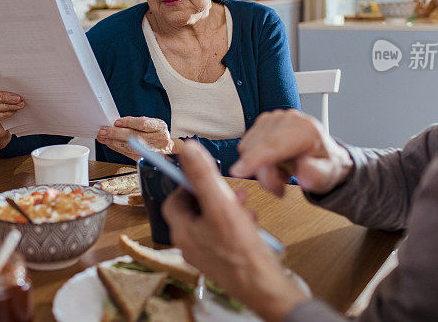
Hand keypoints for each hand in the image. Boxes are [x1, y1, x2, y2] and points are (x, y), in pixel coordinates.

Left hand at [97, 116, 182, 159]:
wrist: (166, 146)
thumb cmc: (157, 132)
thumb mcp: (152, 122)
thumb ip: (137, 122)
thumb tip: (118, 123)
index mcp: (159, 127)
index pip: (143, 124)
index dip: (129, 122)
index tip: (116, 122)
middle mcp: (156, 140)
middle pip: (134, 137)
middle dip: (116, 134)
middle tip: (103, 131)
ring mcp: (150, 152)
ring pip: (129, 147)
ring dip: (113, 142)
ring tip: (103, 137)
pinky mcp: (144, 159)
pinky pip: (127, 154)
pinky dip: (117, 148)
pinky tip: (110, 143)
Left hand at [162, 142, 309, 321]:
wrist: (264, 287)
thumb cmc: (241, 251)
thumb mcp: (221, 204)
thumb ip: (203, 176)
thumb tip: (187, 149)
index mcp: (182, 231)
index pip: (173, 201)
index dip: (187, 184)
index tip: (202, 175)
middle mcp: (190, 245)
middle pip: (194, 210)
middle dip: (213, 194)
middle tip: (229, 189)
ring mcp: (207, 254)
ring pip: (212, 221)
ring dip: (227, 207)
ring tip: (244, 204)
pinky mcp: (223, 261)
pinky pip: (225, 235)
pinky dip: (237, 223)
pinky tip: (251, 222)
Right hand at [230, 109, 352, 195]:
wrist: (322, 156)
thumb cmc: (324, 165)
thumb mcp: (328, 176)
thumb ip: (318, 174)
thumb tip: (305, 169)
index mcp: (305, 129)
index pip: (274, 144)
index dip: (255, 158)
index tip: (238, 172)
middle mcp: (288, 119)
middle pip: (258, 149)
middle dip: (265, 175)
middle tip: (281, 187)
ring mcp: (273, 119)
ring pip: (249, 149)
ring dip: (261, 169)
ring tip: (282, 174)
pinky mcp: (262, 123)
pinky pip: (247, 147)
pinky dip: (256, 160)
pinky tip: (274, 164)